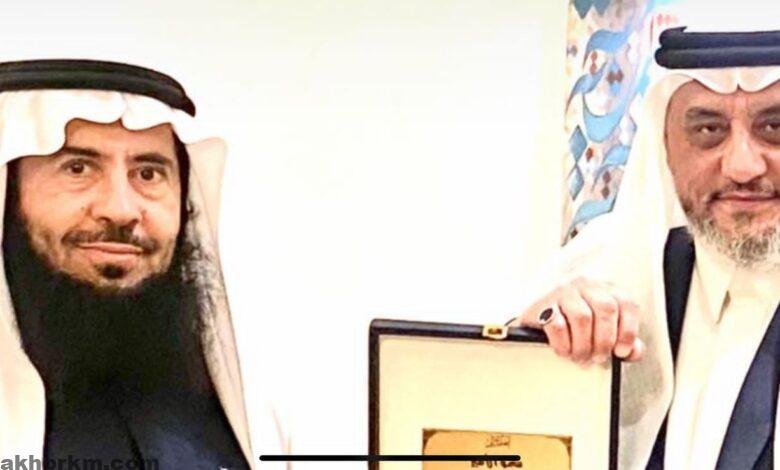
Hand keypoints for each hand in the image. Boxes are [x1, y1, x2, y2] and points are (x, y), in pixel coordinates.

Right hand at [514, 276, 644, 363]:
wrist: (536, 320)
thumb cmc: (573, 324)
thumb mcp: (601, 329)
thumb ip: (622, 339)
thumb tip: (634, 351)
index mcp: (605, 289)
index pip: (626, 304)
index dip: (628, 331)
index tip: (622, 352)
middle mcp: (585, 285)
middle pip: (605, 308)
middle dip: (604, 340)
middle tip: (598, 357)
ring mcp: (563, 292)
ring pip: (582, 316)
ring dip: (583, 345)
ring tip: (580, 356)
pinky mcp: (542, 304)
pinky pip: (557, 324)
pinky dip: (563, 343)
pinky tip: (564, 350)